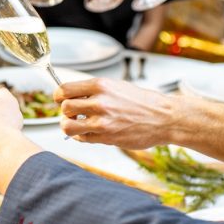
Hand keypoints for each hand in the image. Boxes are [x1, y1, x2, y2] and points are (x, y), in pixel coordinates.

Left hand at [54, 78, 179, 148]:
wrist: (164, 118)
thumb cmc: (142, 102)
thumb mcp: (116, 86)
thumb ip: (94, 91)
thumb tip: (72, 96)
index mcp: (101, 85)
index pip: (64, 89)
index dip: (59, 96)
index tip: (61, 100)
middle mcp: (100, 102)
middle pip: (64, 108)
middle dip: (65, 112)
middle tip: (73, 114)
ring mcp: (102, 121)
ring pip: (68, 126)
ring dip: (69, 126)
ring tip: (78, 125)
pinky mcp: (107, 138)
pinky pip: (82, 139)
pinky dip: (82, 137)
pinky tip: (91, 132)